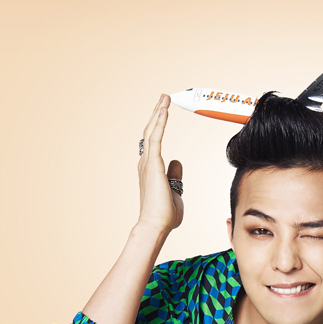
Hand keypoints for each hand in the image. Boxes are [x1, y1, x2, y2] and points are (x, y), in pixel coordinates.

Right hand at [136, 94, 183, 232]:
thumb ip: (175, 175)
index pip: (154, 143)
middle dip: (156, 114)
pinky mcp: (153, 164)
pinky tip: (165, 110)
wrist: (156, 224)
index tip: (163, 115)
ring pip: (151, 131)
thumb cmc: (164, 214)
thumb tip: (177, 163)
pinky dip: (160, 123)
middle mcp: (146, 163)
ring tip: (164, 99)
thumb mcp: (174, 190)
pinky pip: (156, 138)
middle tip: (163, 99)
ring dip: (158, 114)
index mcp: (150, 169)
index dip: (158, 127)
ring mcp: (148, 163)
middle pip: (150, 132)